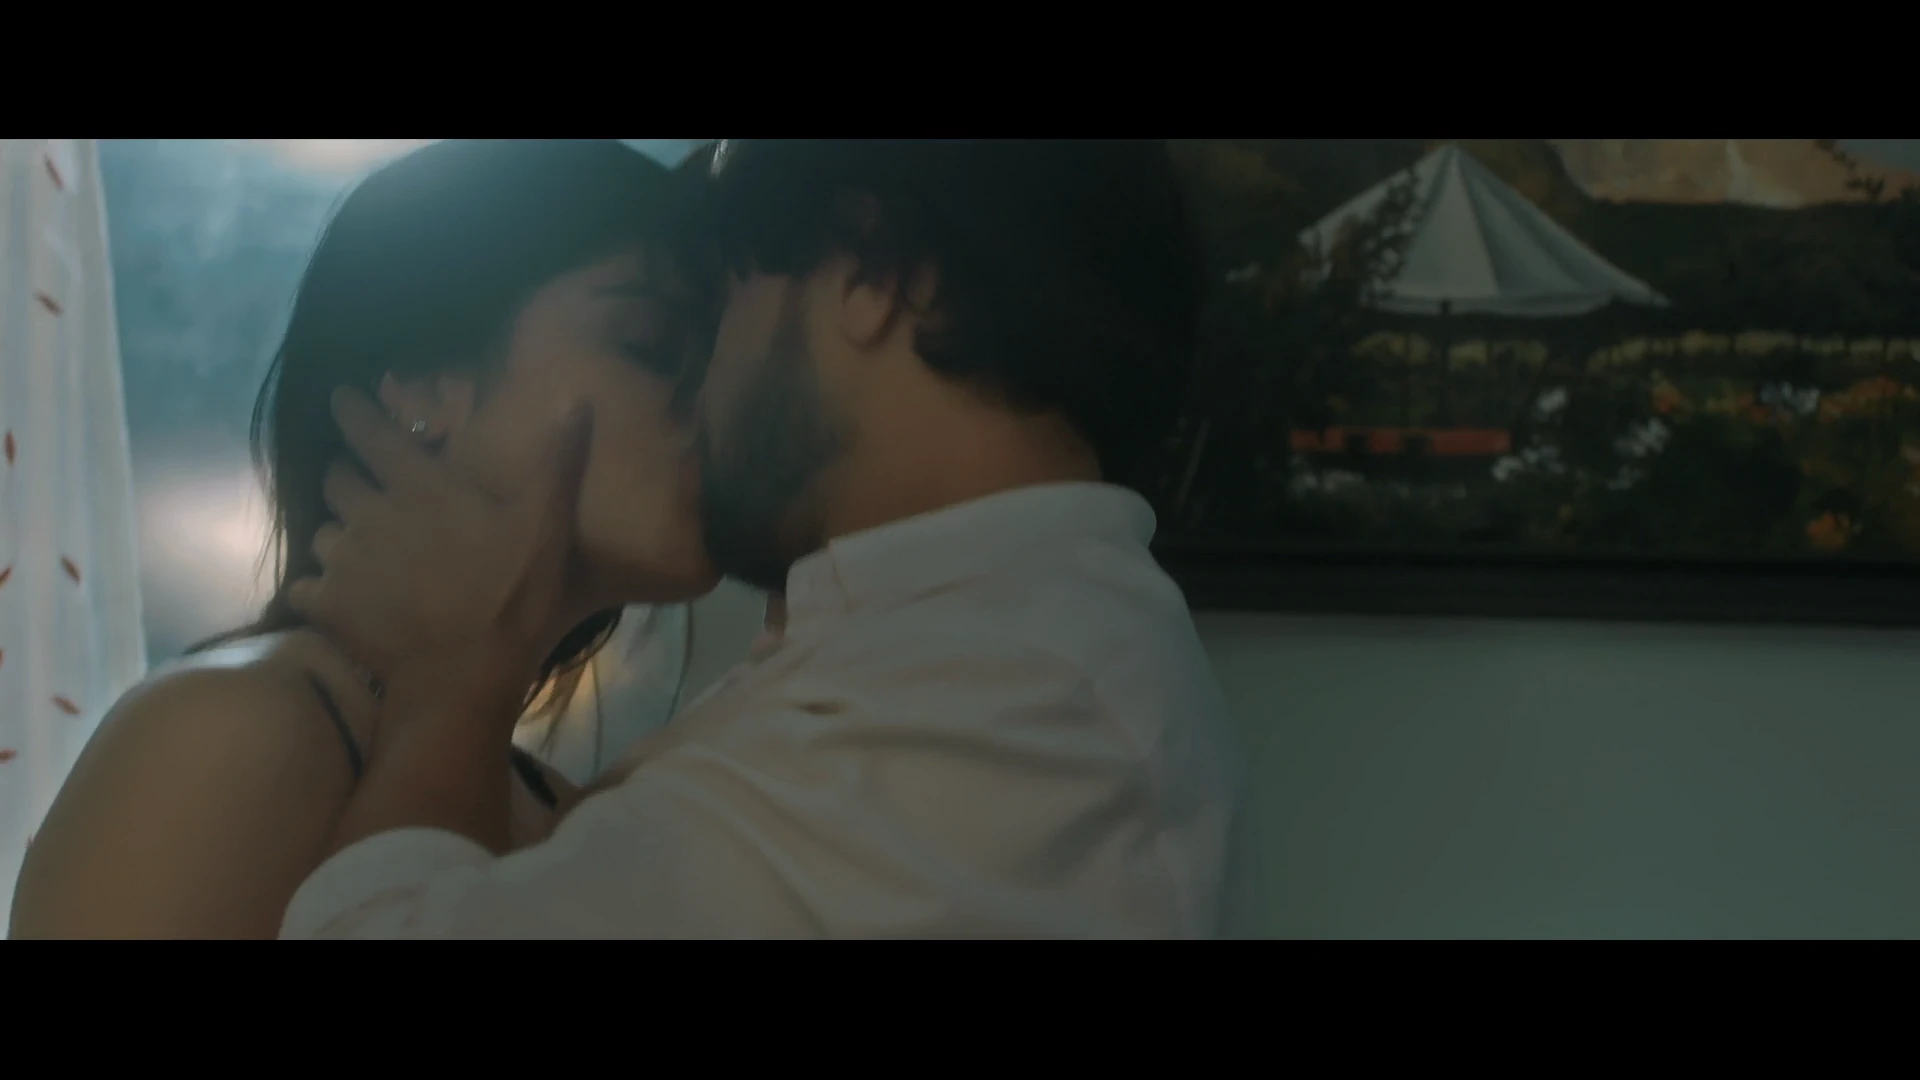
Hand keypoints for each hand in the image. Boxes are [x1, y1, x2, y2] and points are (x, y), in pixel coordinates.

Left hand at [287, 388, 592, 706]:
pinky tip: (337, 598)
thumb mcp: (546, 527)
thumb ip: (556, 463)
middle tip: (368, 488)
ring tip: (362, 552)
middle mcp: (368, 511)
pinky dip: (318, 588)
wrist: (463, 677)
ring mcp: (341, 560)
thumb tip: (577, 399)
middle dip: (348, 477)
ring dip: (338, 535)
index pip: (369, 431)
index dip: (352, 410)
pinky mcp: (325, 604)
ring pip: (322, 532)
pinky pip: (306, 586)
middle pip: (336, 478)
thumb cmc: (510, 597)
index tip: (341, 397)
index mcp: (418, 485)